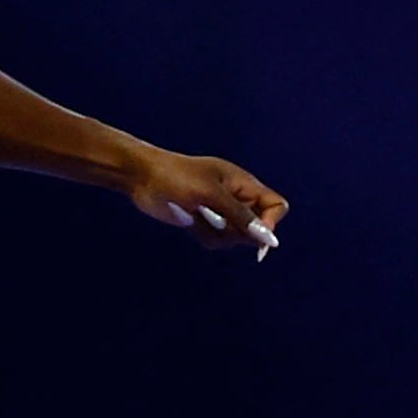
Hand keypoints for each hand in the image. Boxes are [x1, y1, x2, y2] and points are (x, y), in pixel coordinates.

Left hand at [131, 150, 289, 253]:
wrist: (142, 177)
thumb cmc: (177, 177)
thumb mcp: (212, 195)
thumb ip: (240, 216)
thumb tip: (267, 237)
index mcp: (243, 184)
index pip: (275, 206)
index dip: (270, 222)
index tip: (254, 233)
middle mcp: (236, 199)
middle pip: (257, 227)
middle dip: (240, 232)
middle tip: (217, 220)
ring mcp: (219, 212)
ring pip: (236, 238)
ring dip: (220, 235)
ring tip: (199, 216)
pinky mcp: (204, 223)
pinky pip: (217, 241)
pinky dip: (206, 237)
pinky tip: (190, 221)